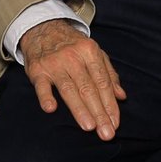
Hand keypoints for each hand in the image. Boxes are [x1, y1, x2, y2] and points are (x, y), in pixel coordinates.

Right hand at [19, 19, 126, 139]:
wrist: (43, 28)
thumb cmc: (72, 45)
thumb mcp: (94, 52)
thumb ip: (109, 74)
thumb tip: (121, 96)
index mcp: (90, 51)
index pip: (103, 82)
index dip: (110, 104)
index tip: (115, 123)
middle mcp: (73, 57)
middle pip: (88, 88)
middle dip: (99, 112)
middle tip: (106, 133)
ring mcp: (54, 63)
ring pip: (69, 89)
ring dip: (79, 109)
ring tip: (89, 127)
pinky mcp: (38, 70)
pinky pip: (41, 85)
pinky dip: (45, 96)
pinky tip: (51, 109)